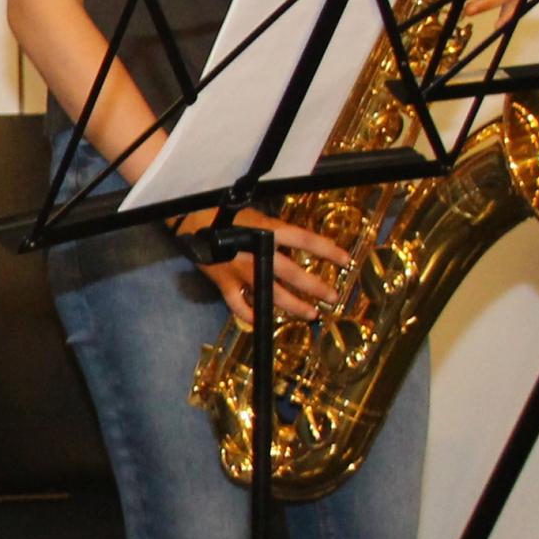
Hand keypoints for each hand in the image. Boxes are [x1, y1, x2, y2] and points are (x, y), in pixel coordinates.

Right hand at [181, 208, 349, 326]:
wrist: (192, 221)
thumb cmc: (227, 214)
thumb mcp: (257, 216)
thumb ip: (275, 233)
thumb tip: (297, 248)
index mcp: (268, 231)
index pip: (305, 240)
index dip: (328, 251)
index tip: (346, 260)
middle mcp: (258, 253)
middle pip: (293, 274)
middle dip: (316, 287)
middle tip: (333, 297)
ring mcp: (241, 272)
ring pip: (273, 295)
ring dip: (294, 306)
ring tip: (311, 314)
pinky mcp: (225, 284)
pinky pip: (241, 307)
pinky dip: (252, 317)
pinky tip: (263, 323)